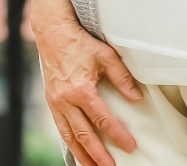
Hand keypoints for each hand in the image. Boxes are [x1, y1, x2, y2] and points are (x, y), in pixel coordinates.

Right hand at [32, 9, 140, 165]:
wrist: (53, 33)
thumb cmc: (80, 43)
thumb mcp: (105, 56)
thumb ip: (122, 77)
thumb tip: (136, 97)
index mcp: (81, 90)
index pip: (103, 119)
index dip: (117, 134)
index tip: (130, 146)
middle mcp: (66, 100)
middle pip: (84, 134)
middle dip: (97, 155)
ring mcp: (56, 102)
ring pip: (69, 136)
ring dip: (81, 154)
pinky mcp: (51, 101)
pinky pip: (60, 127)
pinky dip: (69, 142)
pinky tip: (76, 150)